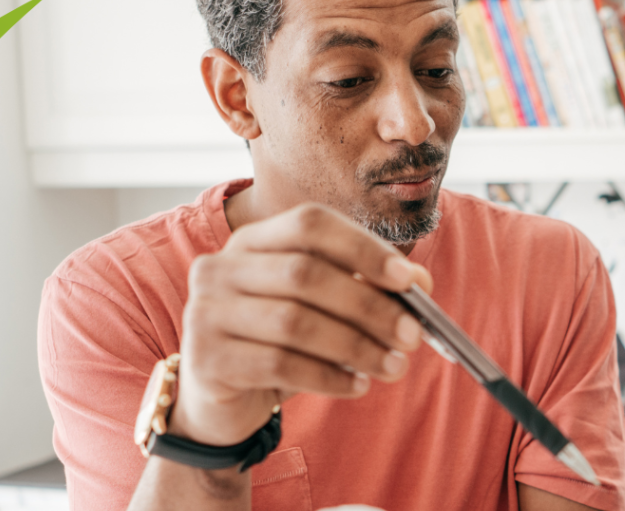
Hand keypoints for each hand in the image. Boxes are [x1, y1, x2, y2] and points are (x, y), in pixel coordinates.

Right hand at [170, 203, 433, 446]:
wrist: (223, 401)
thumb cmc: (280, 345)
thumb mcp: (324, 311)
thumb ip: (368, 287)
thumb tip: (420, 282)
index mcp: (251, 241)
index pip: (310, 223)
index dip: (362, 248)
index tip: (408, 280)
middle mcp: (219, 268)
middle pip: (305, 274)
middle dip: (369, 306)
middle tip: (412, 336)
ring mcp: (204, 312)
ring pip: (294, 322)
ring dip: (356, 346)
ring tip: (394, 366)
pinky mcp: (206, 360)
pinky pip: (279, 364)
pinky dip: (329, 377)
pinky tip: (358, 386)